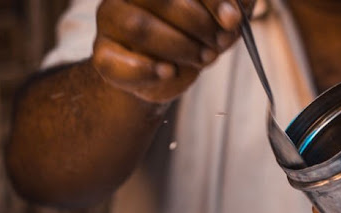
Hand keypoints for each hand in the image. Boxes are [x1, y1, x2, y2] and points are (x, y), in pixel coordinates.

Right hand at [91, 0, 254, 102]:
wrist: (164, 74)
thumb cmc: (191, 37)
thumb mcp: (218, 19)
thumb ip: (230, 9)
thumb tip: (237, 10)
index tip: (232, 20)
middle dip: (198, 24)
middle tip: (218, 43)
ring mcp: (111, 22)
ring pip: (138, 27)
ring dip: (178, 46)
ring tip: (203, 58)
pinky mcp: (103, 56)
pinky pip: (116, 62)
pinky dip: (146, 69)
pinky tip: (169, 71)